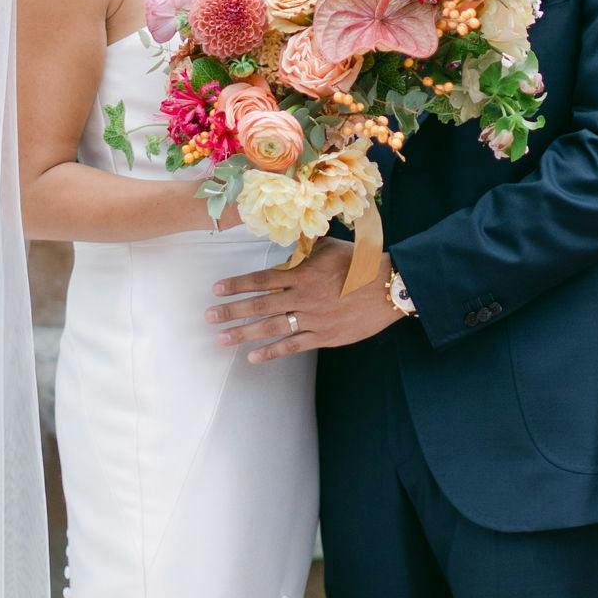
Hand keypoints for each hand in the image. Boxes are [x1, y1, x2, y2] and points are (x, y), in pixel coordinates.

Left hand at [206, 237, 400, 363]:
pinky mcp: (323, 336)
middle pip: (259, 305)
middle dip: (231, 311)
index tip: (217, 289)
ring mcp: (312, 319)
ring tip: (221, 339)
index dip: (237, 285)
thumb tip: (286, 240)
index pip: (262, 280)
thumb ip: (304, 247)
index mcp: (302, 273)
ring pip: (271, 328)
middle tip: (209, 317)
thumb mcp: (330, 247)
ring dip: (243, 334)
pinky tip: (252, 357)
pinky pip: (292, 345)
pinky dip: (271, 352)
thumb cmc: (360, 264)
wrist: (388, 287)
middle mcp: (302, 297)